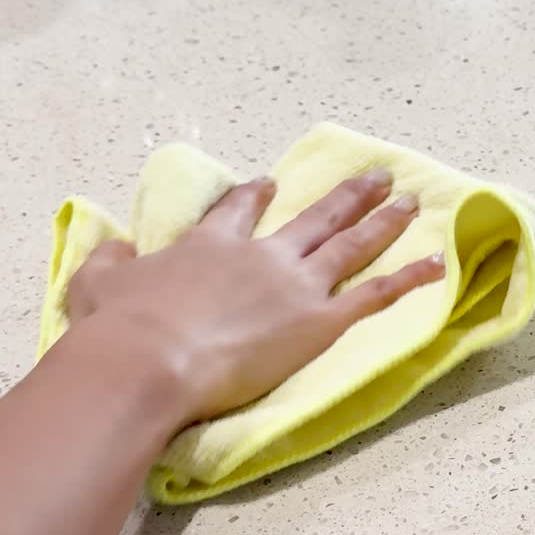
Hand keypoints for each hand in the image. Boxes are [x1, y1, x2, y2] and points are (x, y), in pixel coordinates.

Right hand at [64, 169, 443, 425]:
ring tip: (409, 202)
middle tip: (375, 176)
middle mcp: (261, 255)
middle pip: (314, 217)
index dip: (257, 195)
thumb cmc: (119, 328)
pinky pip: (374, 295)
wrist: (149, 358)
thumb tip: (115, 241)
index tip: (271, 182)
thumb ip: (110, 259)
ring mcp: (295, 284)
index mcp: (211, 245)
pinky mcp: (320, 320)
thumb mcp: (97, 284)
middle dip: (347, 195)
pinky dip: (408, 279)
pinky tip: (437, 266)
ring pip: (351, 244)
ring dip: (383, 222)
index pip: (240, 211)